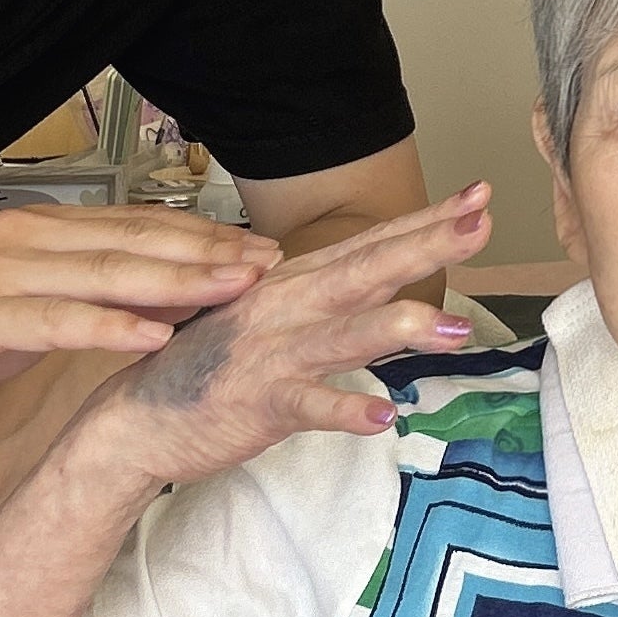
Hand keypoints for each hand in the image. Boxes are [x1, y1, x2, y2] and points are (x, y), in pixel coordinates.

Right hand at [0, 206, 282, 425]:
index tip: (263, 253)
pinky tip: (153, 335)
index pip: (138, 228)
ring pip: (105, 274)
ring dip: (177, 282)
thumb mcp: (17, 311)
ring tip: (235, 291)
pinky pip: (53, 321)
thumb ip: (79, 300)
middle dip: (210, 255)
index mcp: (39, 233)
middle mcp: (24, 241)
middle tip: (271, 267)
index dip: (204, 238)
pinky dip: (107, 327)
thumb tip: (151, 308)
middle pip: (135, 243)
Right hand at [68, 185, 493, 491]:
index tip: (479, 198)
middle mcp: (287, 306)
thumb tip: (392, 279)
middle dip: (425, 247)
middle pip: (366, 272)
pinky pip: (307, 406)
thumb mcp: (275, 318)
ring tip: (456, 330)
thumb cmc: (215, 366)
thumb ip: (333, 299)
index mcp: (295, 282)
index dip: (425, 221)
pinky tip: (383, 416)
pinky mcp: (258, 403)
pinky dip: (343, 410)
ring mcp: (273, 353)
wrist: (138, 418)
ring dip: (400, 329)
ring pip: (343, 334)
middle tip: (479, 225)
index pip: (371, 245)